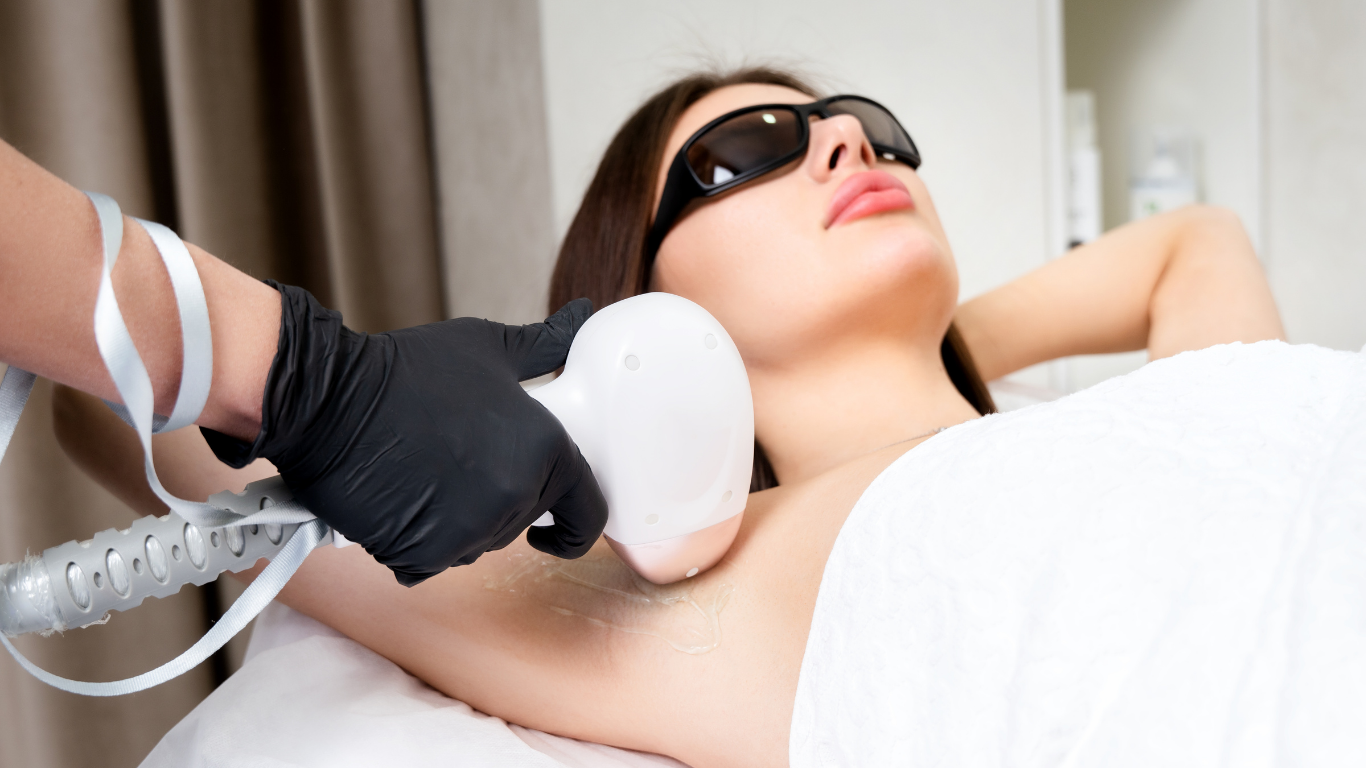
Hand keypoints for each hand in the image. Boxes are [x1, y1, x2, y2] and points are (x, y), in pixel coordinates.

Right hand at [203, 284, 607, 585]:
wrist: (328, 400)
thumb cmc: (407, 370)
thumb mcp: (488, 347)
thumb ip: (545, 345)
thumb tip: (579, 317)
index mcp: (545, 449)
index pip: (587, 510)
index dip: (575, 521)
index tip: (555, 524)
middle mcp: (515, 495)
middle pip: (525, 520)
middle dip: (501, 499)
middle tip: (460, 459)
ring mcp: (469, 531)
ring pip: (480, 541)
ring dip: (460, 520)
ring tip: (425, 471)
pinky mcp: (423, 554)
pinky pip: (433, 559)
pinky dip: (417, 539)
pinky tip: (399, 499)